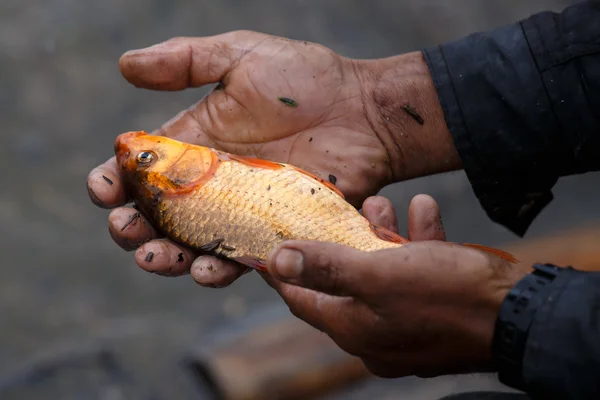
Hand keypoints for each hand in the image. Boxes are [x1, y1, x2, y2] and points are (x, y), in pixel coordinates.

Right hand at [87, 30, 459, 286]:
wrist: (363, 111)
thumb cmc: (306, 79)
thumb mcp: (241, 56)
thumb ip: (186, 61)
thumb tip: (125, 65)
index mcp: (193, 145)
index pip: (138, 171)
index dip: (112, 182)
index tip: (103, 187)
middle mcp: (209, 185)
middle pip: (155, 218)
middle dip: (131, 229)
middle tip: (125, 229)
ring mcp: (241, 213)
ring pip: (191, 247)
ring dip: (167, 259)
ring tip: (157, 257)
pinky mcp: (273, 232)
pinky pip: (241, 259)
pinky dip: (221, 270)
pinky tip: (209, 269)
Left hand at [262, 195, 528, 377]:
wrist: (522, 317)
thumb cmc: (447, 297)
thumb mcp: (380, 275)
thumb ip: (327, 268)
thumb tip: (278, 261)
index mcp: (353, 328)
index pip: (302, 298)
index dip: (284, 270)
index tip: (272, 243)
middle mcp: (376, 332)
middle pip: (344, 281)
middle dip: (341, 241)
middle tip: (340, 210)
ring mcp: (407, 324)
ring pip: (382, 273)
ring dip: (381, 237)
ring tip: (384, 206)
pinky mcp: (435, 311)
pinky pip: (416, 274)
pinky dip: (416, 243)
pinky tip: (423, 210)